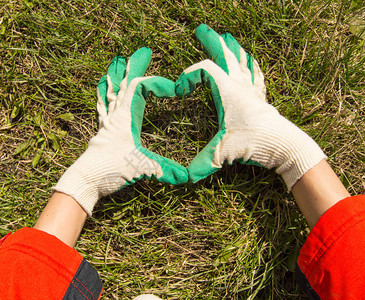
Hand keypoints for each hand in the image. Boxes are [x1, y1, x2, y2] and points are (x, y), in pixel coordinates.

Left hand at [54, 48, 187, 215]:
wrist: (84, 180)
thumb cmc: (109, 169)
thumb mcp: (140, 168)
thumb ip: (164, 170)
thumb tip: (186, 177)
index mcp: (123, 117)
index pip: (139, 88)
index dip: (156, 83)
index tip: (173, 88)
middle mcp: (113, 116)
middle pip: (124, 85)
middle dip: (135, 68)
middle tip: (143, 52)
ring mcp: (106, 123)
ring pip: (112, 93)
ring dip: (118, 78)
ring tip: (117, 63)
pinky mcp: (102, 133)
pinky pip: (104, 107)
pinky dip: (105, 95)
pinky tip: (102, 89)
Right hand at [176, 24, 325, 189]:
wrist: (286, 145)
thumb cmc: (256, 142)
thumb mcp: (225, 152)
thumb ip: (203, 162)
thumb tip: (186, 177)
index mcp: (228, 90)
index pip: (204, 70)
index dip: (188, 75)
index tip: (179, 90)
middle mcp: (240, 85)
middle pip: (224, 55)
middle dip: (211, 42)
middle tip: (201, 30)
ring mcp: (252, 89)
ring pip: (240, 61)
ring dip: (232, 48)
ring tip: (227, 38)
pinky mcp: (260, 97)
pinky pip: (255, 74)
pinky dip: (250, 64)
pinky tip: (250, 60)